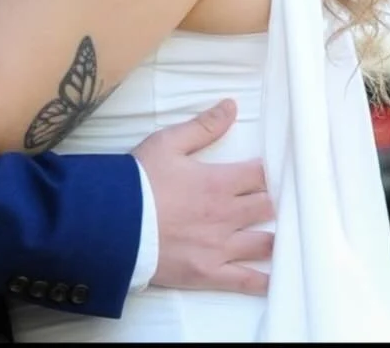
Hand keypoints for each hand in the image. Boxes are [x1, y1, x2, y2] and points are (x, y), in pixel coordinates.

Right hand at [131, 99, 273, 294]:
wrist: (112, 222)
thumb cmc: (137, 180)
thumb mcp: (167, 143)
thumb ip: (203, 126)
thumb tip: (232, 106)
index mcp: (218, 182)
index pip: (260, 174)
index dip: (267, 171)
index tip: (270, 172)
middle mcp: (226, 215)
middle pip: (268, 207)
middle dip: (272, 201)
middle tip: (271, 201)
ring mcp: (220, 247)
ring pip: (265, 243)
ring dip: (274, 237)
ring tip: (277, 234)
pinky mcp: (210, 273)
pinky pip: (246, 281)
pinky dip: (265, 282)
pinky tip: (276, 280)